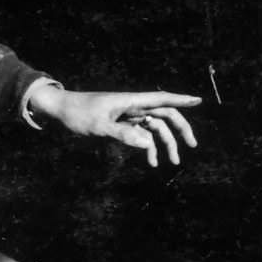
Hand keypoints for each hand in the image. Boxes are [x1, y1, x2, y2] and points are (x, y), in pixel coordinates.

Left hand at [24, 82, 200, 166]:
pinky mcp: (122, 123)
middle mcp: (133, 106)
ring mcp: (129, 115)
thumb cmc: (79, 113)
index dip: (181, 99)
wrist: (62, 109)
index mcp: (130, 101)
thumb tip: (147, 142)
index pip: (161, 98)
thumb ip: (122, 133)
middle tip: (191, 145)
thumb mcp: (98, 125)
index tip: (199, 100)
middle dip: (180, 128)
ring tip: (173, 162)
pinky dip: (149, 147)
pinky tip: (151, 162)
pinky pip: (142, 134)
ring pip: (155, 126)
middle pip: (164, 113)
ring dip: (165, 143)